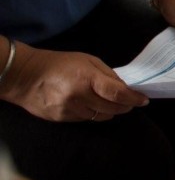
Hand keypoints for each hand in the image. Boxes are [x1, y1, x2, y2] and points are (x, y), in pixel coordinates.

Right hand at [0, 45, 147, 121]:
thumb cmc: (59, 64)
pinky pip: (86, 119)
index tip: (143, 100)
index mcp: (86, 79)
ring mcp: (69, 110)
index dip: (133, 99)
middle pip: (112, 109)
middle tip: (130, 102)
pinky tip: (91, 105)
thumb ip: (108, 75)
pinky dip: (93, 113)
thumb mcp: (87, 60)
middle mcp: (78, 97)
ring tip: (111, 103)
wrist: (25, 76)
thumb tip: (125, 87)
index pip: (117, 94)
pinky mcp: (61, 119)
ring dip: (110, 111)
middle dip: (125, 106)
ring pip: (100, 117)